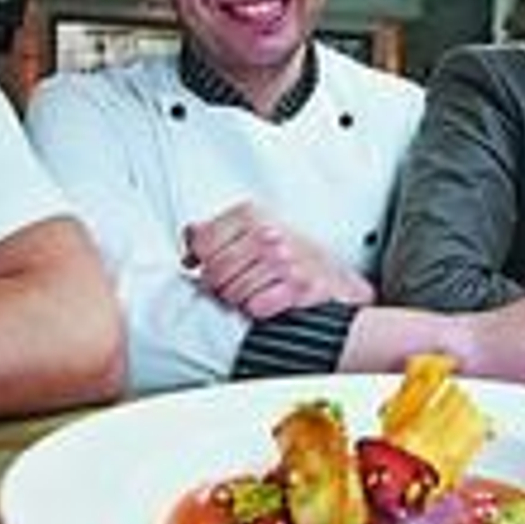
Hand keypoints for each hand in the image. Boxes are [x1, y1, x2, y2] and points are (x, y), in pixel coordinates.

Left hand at [183, 201, 374, 319]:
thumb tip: (189, 244)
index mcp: (251, 214)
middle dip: (218, 285)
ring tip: (252, 291)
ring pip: (232, 293)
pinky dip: (258, 309)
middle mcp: (267, 234)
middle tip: (231, 285)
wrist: (335, 277)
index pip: (202, 242)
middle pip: (214, 272)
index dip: (200, 260)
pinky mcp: (297, 286)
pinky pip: (255, 307)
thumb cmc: (291, 253)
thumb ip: (215, 232)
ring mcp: (283, 260)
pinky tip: (268, 300)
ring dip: (238, 300)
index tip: (209, 265)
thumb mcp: (252, 229)